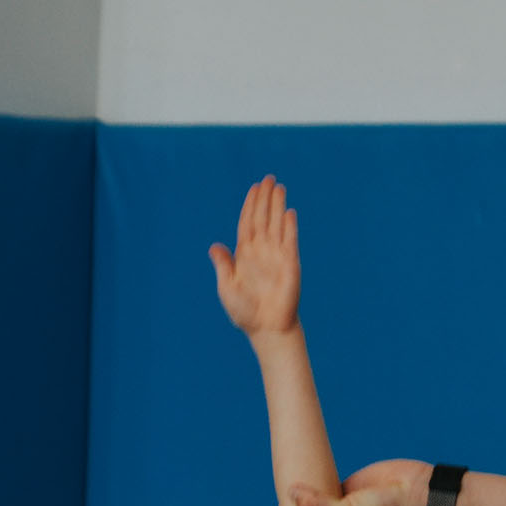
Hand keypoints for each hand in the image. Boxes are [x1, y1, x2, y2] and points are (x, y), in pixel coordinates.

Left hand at [210, 176, 300, 339]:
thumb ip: (223, 266)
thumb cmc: (244, 312)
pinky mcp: (290, 264)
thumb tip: (214, 246)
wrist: (266, 327)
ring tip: (279, 187)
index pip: (247, 223)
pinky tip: (289, 212)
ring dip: (278, 206)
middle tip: (268, 178)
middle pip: (263, 218)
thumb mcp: (226, 287)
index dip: (250, 205)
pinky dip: (289, 227)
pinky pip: (290, 241)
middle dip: (265, 198)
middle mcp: (261, 251)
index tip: (254, 188)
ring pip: (277, 224)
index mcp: (245, 254)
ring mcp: (277, 256)